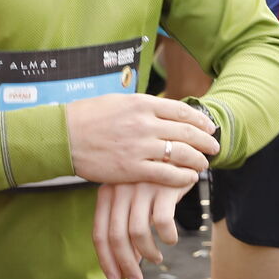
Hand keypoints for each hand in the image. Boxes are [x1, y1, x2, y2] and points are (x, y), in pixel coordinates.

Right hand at [65, 94, 217, 187]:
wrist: (63, 136)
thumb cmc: (87, 117)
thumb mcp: (117, 101)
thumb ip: (141, 106)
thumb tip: (160, 107)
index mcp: (141, 104)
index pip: (181, 111)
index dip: (200, 120)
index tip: (209, 126)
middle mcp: (144, 123)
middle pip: (187, 132)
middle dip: (206, 140)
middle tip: (215, 146)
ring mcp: (140, 147)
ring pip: (181, 154)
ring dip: (198, 160)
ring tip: (204, 164)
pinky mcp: (132, 169)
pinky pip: (166, 174)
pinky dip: (182, 176)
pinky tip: (189, 178)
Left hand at [92, 182, 181, 278]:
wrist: (178, 148)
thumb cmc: (153, 179)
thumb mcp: (133, 198)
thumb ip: (125, 225)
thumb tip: (127, 262)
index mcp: (106, 193)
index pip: (99, 233)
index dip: (106, 260)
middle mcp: (120, 189)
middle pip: (116, 237)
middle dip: (125, 264)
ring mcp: (141, 187)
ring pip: (138, 232)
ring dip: (148, 253)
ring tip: (156, 258)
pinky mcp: (164, 185)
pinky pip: (163, 222)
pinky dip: (167, 237)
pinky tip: (171, 240)